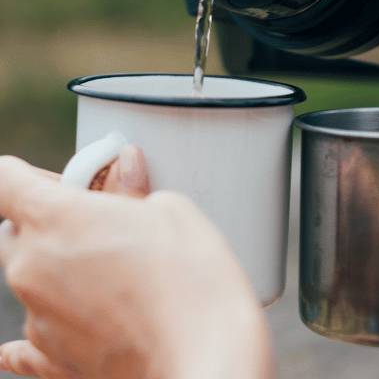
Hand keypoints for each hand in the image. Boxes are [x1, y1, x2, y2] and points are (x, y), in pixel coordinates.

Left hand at [0, 150, 271, 378]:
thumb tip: (126, 171)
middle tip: (94, 218)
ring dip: (58, 265)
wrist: (206, 358)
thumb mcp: (171, 210)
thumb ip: (133, 190)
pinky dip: (48, 320)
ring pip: (29, 277)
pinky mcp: (53, 360)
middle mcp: (32, 268)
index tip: (49, 177)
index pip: (4, 181)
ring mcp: (38, 318)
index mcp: (55, 219)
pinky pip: (27, 341)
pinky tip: (42, 333)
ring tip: (115, 268)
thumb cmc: (194, 281)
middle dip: (46, 219)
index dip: (27, 174)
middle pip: (13, 231)